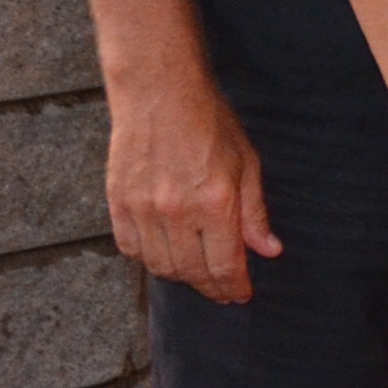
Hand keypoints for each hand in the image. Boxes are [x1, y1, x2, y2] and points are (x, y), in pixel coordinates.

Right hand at [104, 81, 276, 305]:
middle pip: (192, 272)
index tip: (240, 295)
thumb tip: (268, 250)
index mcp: (215, 202)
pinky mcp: (118, 202)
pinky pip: (131, 247)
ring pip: (161, 265)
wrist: (159, 92)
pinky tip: (163, 253)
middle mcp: (178, 211)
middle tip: (221, 290)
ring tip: (195, 273)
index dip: (234, 287)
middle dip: (210, 287)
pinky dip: (148, 258)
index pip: (225, 265)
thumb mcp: (246, 163)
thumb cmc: (209, 122)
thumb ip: (254, 212)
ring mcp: (143, 208)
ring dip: (181, 276)